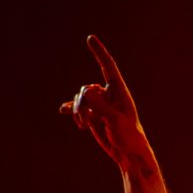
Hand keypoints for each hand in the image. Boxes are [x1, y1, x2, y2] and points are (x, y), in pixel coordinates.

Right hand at [59, 35, 145, 168]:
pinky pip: (77, 108)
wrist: (129, 154)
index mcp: (119, 92)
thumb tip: (84, 94)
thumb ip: (100, 106)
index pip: (108, 67)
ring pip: (80, 99)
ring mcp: (100, 105)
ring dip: (78, 111)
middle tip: (85, 119)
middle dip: (82, 103)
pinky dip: (71, 110)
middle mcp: (108, 95)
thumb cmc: (129, 137)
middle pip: (87, 89)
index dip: (99, 52)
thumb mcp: (115, 121)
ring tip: (83, 125)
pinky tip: (63, 111)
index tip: (90, 38)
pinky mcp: (93, 115)